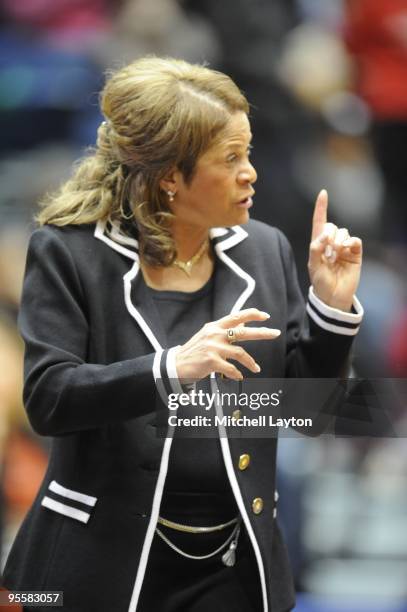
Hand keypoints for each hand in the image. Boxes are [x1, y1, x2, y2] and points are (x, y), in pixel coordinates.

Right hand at [175, 308, 280, 380]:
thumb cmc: (195, 351)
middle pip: (243, 332)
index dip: (252, 314)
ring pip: (240, 353)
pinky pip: (231, 368)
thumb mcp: (208, 335)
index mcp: (215, 326)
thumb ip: (225, 330)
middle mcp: (214, 334)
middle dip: (262, 333)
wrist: (176, 365)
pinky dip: (237, 374)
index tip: (265, 316)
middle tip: (275, 333)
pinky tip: (239, 376)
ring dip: (250, 362)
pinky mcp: (211, 361)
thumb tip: (243, 325)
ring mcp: (213, 347)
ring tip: (256, 368)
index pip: (236, 316)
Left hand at [308, 189, 361, 310]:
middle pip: (331, 226)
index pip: (319, 222)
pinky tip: (346, 249)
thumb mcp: (313, 266)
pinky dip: (350, 242)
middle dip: (329, 235)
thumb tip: (324, 235)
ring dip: (338, 241)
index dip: (321, 207)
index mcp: (318, 244)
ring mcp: (344, 248)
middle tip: (327, 252)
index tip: (323, 193)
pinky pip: (355, 240)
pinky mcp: (355, 253)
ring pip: (343, 232)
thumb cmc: (321, 282)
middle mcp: (331, 243)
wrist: (333, 296)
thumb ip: (315, 248)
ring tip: (334, 256)